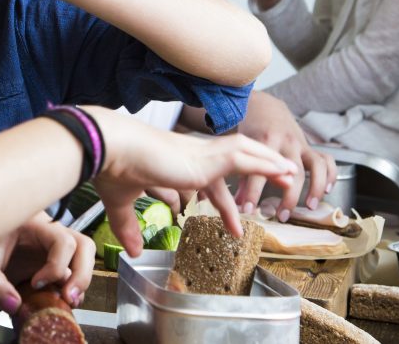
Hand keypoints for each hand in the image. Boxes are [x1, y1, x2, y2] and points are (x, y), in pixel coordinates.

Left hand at [0, 211, 93, 314]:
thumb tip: (14, 305)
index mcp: (32, 223)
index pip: (62, 240)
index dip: (56, 265)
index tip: (36, 283)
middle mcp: (46, 234)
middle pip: (83, 246)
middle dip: (82, 273)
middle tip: (69, 296)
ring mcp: (49, 250)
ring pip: (82, 259)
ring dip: (80, 282)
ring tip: (67, 302)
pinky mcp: (47, 266)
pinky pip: (69, 275)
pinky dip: (69, 290)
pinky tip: (57, 303)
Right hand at [87, 107, 298, 255]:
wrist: (108, 147)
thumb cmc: (110, 168)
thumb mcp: (120, 203)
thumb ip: (128, 227)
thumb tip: (130, 251)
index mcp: (174, 159)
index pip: (208, 176)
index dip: (222, 200)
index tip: (234, 223)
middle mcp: (191, 152)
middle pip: (233, 158)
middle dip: (257, 167)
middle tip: (280, 179)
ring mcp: (200, 153)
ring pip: (244, 151)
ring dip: (268, 160)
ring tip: (290, 173)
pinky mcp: (206, 158)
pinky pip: (245, 159)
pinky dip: (266, 163)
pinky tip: (282, 170)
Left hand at [232, 91, 337, 220]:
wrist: (264, 105)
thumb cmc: (249, 128)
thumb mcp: (241, 146)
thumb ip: (241, 174)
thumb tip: (237, 204)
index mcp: (265, 141)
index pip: (259, 171)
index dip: (253, 193)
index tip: (248, 210)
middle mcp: (287, 142)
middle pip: (293, 173)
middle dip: (288, 197)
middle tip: (281, 216)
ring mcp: (301, 144)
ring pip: (316, 167)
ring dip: (315, 188)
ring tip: (309, 207)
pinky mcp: (310, 146)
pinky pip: (327, 160)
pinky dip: (330, 176)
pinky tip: (327, 191)